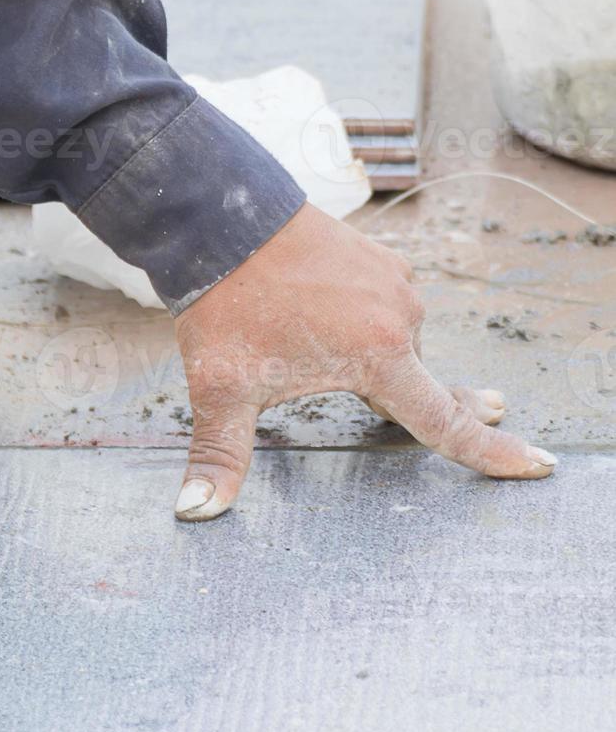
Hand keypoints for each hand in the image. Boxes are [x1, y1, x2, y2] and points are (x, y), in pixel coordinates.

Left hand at [172, 203, 555, 521]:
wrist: (218, 218)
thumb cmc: (224, 305)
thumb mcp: (220, 389)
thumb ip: (219, 454)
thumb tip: (196, 512)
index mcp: (377, 355)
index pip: (445, 421)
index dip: (490, 451)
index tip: (536, 464)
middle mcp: (400, 316)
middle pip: (421, 379)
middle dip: (450, 399)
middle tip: (495, 410)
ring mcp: (392, 281)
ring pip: (396, 341)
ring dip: (382, 357)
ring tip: (345, 360)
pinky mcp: (377, 257)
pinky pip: (382, 305)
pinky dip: (370, 323)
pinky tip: (337, 321)